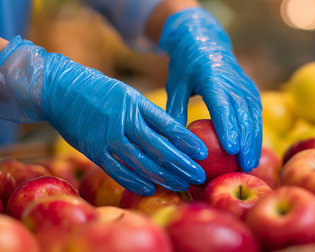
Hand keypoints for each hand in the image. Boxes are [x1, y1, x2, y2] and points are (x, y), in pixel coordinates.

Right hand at [0, 36, 207, 194]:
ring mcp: (108, 137)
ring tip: (182, 184)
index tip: (203, 153)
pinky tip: (150, 188)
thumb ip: (148, 114)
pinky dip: (135, 181)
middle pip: (159, 147)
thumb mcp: (128, 94)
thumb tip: (174, 135)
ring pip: (142, 162)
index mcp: (136, 104)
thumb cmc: (101, 92)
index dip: (187, 141)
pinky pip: (117, 170)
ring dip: (164, 176)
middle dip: (182, 163)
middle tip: (199, 175)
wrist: (61, 90)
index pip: (168, 125)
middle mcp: (124, 121)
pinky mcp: (94, 150)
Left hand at [160, 7, 261, 171]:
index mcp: (212, 78)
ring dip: (254, 141)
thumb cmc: (185, 66)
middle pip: (243, 115)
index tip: (230, 149)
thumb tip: (170, 142)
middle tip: (244, 167)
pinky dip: (256, 132)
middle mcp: (233, 82)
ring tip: (250, 165)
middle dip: (246, 142)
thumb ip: (174, 112)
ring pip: (254, 116)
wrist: (205, 41)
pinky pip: (256, 114)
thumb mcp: (175, 85)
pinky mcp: (251, 90)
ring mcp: (245, 86)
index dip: (228, 128)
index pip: (222, 106)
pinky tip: (253, 150)